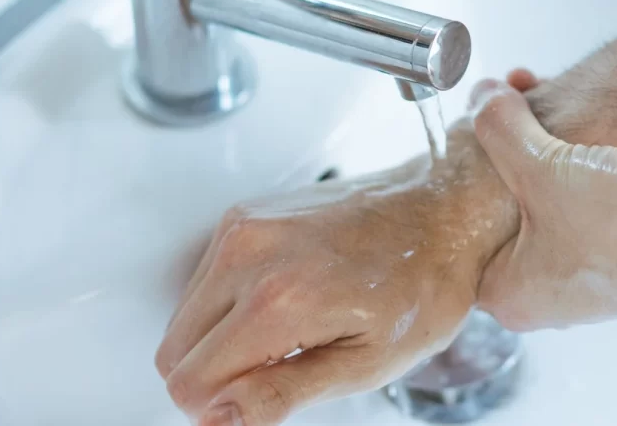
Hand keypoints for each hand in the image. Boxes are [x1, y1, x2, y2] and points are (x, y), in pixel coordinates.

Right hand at [154, 124, 518, 424]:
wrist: (442, 212)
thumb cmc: (423, 285)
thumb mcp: (365, 363)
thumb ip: (282, 394)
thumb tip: (218, 418)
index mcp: (278, 298)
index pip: (188, 382)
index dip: (219, 408)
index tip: (261, 400)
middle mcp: (249, 253)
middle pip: (174, 351)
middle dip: (217, 375)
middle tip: (283, 368)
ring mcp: (243, 226)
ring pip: (184, 317)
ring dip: (221, 338)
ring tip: (291, 331)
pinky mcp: (244, 214)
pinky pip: (204, 280)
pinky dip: (229, 303)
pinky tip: (285, 299)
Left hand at [470, 76, 616, 330]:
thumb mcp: (543, 172)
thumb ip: (501, 131)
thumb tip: (482, 98)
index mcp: (508, 289)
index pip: (461, 225)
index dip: (459, 168)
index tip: (464, 124)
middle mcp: (544, 278)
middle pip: (502, 197)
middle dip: (501, 141)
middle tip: (497, 97)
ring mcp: (585, 253)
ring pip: (544, 182)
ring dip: (539, 136)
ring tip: (527, 87)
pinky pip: (582, 178)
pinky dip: (576, 145)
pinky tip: (570, 103)